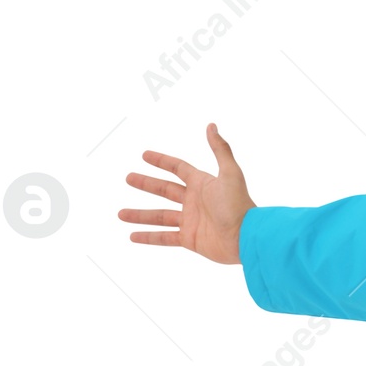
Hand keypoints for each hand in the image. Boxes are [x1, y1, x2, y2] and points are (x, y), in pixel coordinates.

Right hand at [119, 122, 254, 264]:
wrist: (245, 237)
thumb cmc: (239, 204)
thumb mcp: (230, 173)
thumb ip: (220, 149)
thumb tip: (211, 125)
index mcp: (203, 183)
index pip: (178, 168)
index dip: (162, 161)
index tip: (144, 155)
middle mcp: (195, 201)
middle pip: (165, 190)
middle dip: (146, 184)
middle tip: (128, 178)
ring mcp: (191, 220)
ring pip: (160, 216)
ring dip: (140, 215)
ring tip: (120, 213)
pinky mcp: (190, 239)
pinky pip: (164, 237)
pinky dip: (148, 237)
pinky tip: (132, 236)